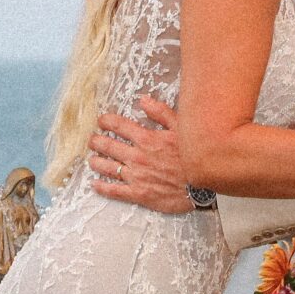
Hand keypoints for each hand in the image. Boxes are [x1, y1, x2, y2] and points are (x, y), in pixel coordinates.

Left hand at [89, 97, 193, 213]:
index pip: (118, 125)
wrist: (202, 186)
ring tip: (92, 159)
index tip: (101, 121)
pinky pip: (114, 190)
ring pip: (107, 167)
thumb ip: (161, 112)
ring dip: (96, 161)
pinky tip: (95, 184)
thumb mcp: (182, 128)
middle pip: (108, 146)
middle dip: (96, 141)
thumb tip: (143, 100)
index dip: (106, 121)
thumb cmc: (193, 156)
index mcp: (146, 138)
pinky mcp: (138, 194)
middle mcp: (137, 156)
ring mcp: (136, 176)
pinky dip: (102, 187)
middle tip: (92, 140)